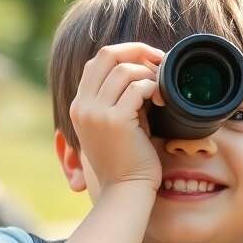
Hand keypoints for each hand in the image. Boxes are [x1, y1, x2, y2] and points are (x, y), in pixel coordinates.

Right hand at [68, 43, 166, 191]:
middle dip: (137, 51)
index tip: (148, 61)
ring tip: (161, 90)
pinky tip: (161, 101)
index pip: (98, 62)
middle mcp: (83, 106)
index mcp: (80, 105)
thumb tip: (144, 71)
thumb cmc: (128, 161)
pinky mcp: (115, 121)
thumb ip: (120, 99)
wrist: (125, 191)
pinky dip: (153, 88)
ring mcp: (96, 113)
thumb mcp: (116, 124)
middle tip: (160, 61)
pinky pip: (137, 88)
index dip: (125, 54)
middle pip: (107, 55)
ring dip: (149, 74)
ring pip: (125, 70)